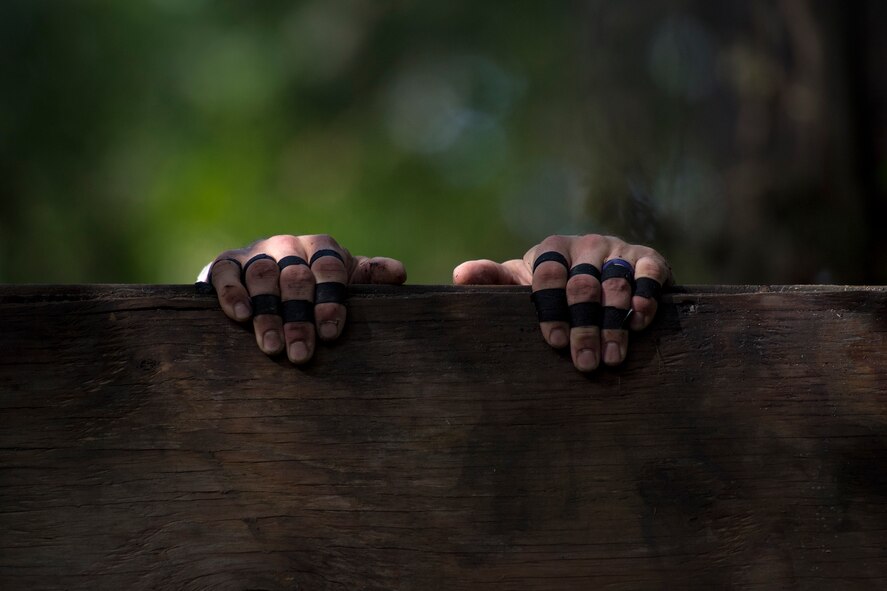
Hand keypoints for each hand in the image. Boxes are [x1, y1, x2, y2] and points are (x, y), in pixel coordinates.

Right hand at [200, 234, 405, 363]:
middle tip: (301, 354)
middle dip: (299, 319)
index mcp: (322, 248)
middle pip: (296, 278)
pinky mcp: (227, 262)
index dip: (331, 300)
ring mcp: (257, 252)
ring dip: (268, 314)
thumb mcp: (345, 281)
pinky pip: (227, 273)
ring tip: (272, 348)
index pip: (330, 267)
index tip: (330, 334)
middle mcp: (289, 245)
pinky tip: (241, 318)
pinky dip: (233, 293)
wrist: (267, 279)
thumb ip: (369, 278)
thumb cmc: (317, 287)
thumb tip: (399, 273)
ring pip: (263, 277)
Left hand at [452, 234, 671, 371]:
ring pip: (616, 284)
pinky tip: (638, 323)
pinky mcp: (648, 257)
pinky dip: (645, 296)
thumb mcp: (520, 284)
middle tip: (583, 362)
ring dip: (614, 322)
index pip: (548, 276)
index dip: (551, 309)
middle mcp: (586, 245)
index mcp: (551, 250)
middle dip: (584, 327)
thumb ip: (493, 280)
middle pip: (583, 286)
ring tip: (611, 358)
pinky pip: (650, 273)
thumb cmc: (551, 287)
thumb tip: (460, 275)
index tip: (554, 342)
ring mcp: (618, 250)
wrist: (601, 272)